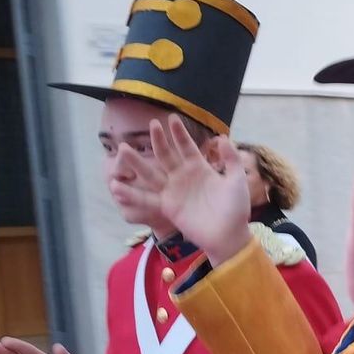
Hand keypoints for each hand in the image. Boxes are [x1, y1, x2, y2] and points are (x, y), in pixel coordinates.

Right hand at [109, 115, 251, 263]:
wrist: (229, 235)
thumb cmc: (236, 209)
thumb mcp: (237, 181)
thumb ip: (231, 159)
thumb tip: (223, 137)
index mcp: (199, 169)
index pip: (187, 147)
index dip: (179, 134)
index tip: (171, 118)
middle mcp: (183, 177)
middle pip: (166, 155)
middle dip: (158, 140)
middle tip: (151, 124)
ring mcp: (173, 191)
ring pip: (151, 173)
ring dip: (137, 162)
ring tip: (122, 149)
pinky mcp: (167, 207)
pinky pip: (147, 198)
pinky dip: (131, 194)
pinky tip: (116, 186)